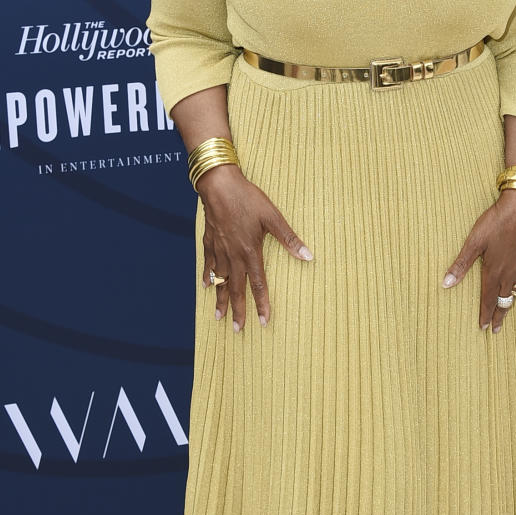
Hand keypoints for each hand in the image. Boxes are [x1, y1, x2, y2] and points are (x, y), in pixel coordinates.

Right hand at [196, 165, 313, 329]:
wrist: (218, 184)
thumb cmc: (247, 198)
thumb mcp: (272, 216)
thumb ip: (289, 238)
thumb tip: (308, 256)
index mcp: (250, 251)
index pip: (258, 284)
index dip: (262, 304)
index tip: (263, 321)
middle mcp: (233, 255)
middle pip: (236, 288)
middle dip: (238, 311)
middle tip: (238, 330)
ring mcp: (219, 249)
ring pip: (220, 281)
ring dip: (220, 299)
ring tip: (219, 317)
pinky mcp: (209, 241)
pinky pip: (208, 264)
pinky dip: (208, 277)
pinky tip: (206, 287)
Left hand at [442, 189, 515, 331]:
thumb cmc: (496, 222)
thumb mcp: (474, 242)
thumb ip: (461, 265)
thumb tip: (445, 284)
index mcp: (494, 272)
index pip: (488, 299)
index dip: (485, 314)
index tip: (483, 327)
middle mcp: (509, 273)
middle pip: (504, 301)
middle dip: (499, 316)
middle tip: (496, 330)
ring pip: (514, 292)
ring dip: (509, 304)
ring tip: (505, 312)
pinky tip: (515, 285)